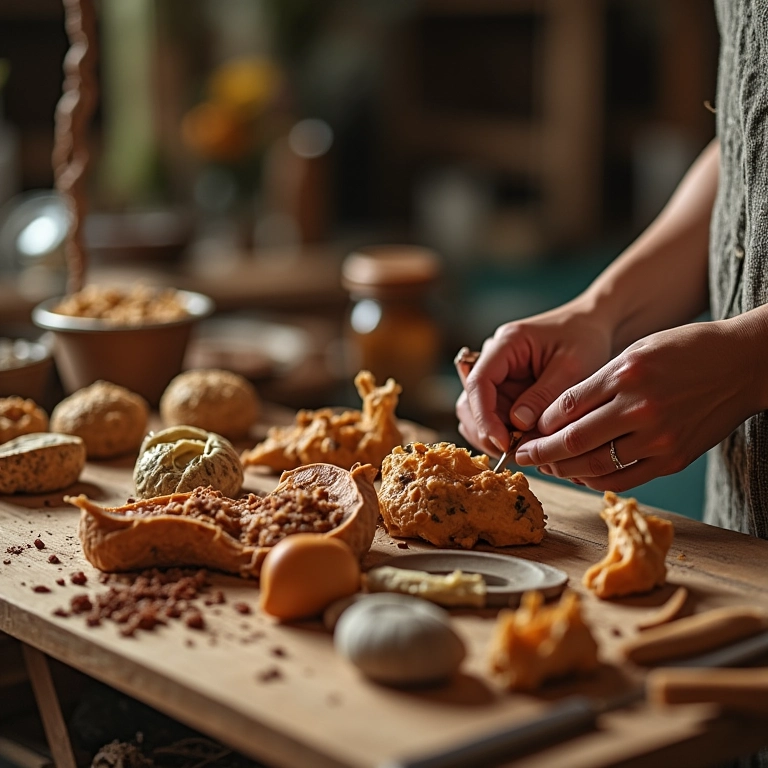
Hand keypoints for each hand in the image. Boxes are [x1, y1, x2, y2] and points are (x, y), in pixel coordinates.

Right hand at [455, 301, 613, 457]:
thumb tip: (517, 424)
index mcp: (506, 344)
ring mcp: (497, 376)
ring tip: (521, 450)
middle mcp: (493, 359)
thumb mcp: (572, 366)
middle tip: (513, 453)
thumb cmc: (586, 338)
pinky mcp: (505, 390)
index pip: (479, 382)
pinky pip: (492, 416)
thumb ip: (544, 395)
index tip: (504, 443)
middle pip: (470, 402)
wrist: (594, 326)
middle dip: (487, 431)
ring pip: (476, 413)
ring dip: (492, 435)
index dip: (485, 417)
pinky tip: (524, 443)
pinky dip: (502, 433)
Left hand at [514, 319, 760, 491]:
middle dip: (541, 452)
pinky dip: (597, 480)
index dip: (540, 424)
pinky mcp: (674, 459)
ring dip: (565, 470)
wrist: (743, 364)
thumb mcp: (635, 352)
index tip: (525, 431)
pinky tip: (581, 475)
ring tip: (547, 468)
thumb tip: (557, 415)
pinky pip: (625, 479)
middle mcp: (641, 408)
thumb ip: (597, 384)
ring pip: (596, 465)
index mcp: (627, 374)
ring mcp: (659, 437)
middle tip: (521, 457)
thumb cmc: (684, 351)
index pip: (567, 407)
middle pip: (575, 440)